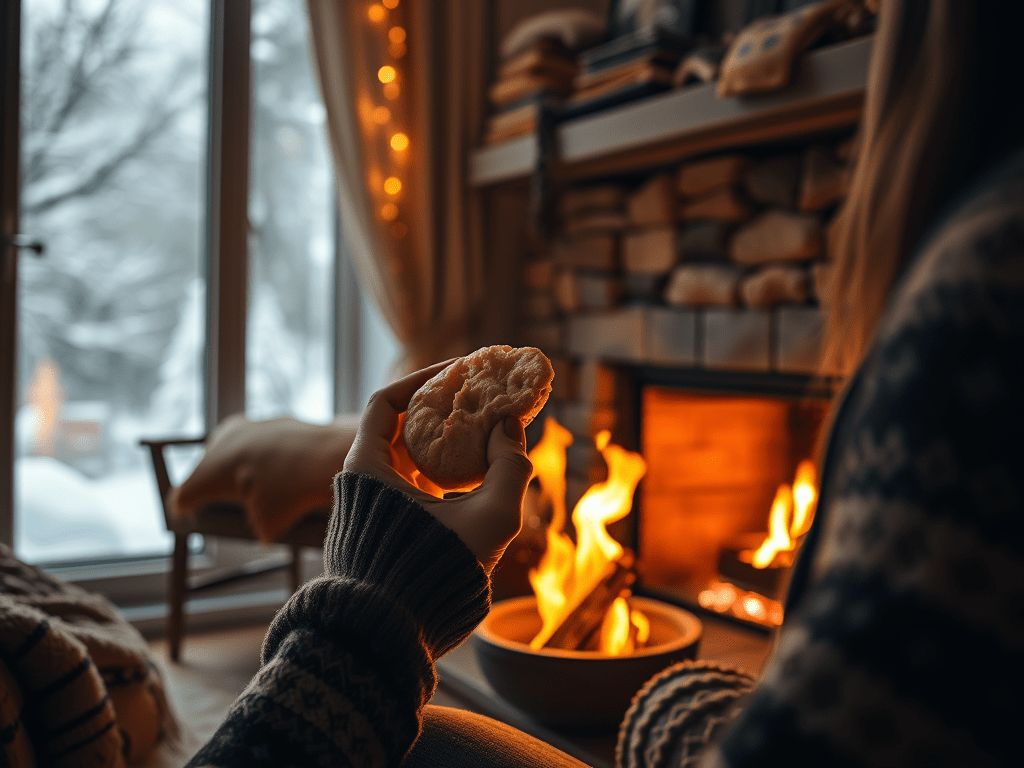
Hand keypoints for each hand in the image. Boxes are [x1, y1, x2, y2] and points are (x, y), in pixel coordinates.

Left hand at [343, 361, 533, 573]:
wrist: (385, 639)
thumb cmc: (433, 576)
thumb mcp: (489, 520)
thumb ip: (510, 469)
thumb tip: (509, 427)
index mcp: (366, 469)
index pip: (387, 402)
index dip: (424, 379)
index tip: (461, 371)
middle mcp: (360, 485)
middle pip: (401, 429)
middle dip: (442, 412)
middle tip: (481, 401)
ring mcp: (369, 511)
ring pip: (409, 462)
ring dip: (445, 447)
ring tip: (485, 436)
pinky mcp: (382, 535)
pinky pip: (412, 491)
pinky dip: (440, 478)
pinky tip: (475, 481)